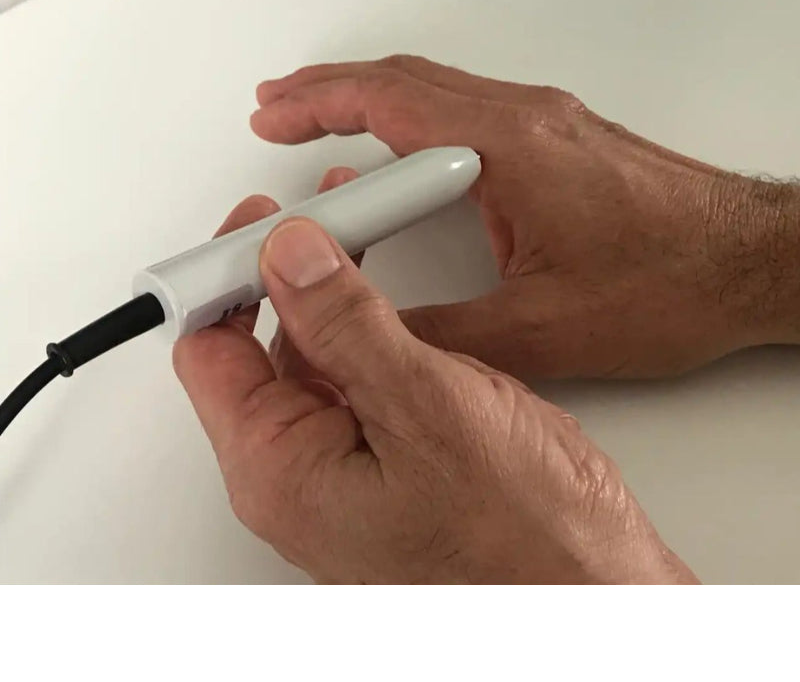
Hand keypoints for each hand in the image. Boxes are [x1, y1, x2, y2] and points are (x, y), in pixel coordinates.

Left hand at [173, 190, 696, 582]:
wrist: (592, 586)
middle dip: (284, 273)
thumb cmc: (524, 539)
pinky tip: (389, 290)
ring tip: (358, 230)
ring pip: (314, 350)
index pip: (211, 353)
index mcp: (282, 469)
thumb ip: (348, 326)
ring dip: (331, 289)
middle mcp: (303, 467)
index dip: (223, 279)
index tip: (258, 224)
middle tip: (320, 217)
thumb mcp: (428, 411)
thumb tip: (289, 257)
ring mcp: (347, 456)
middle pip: (257, 345)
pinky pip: (357, 369)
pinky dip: (368, 319)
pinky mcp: (389, 445)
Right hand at [250, 55, 799, 377]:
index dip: (316, 105)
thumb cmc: (673, 281)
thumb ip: (446, 333)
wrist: (752, 263)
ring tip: (322, 127)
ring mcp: (544, 122)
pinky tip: (402, 153)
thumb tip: (381, 335)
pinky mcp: (558, 139)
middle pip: (402, 80)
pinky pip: (466, 110)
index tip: (271, 117)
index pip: (387, 102)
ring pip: (433, 90)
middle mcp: (525, 118)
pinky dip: (415, 119)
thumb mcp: (540, 329)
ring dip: (370, 101)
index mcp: (508, 148)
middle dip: (328, 91)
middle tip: (277, 110)